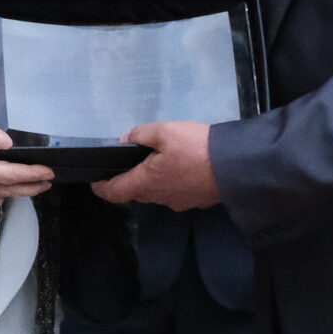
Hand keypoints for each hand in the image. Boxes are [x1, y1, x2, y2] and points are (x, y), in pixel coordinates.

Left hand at [93, 120, 220, 209]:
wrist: (237, 167)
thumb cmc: (196, 148)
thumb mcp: (165, 131)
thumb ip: (140, 135)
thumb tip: (124, 141)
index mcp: (146, 183)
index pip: (114, 192)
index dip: (101, 187)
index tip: (96, 180)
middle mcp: (159, 198)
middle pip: (135, 192)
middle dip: (129, 179)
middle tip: (129, 162)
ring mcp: (178, 202)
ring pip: (156, 192)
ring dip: (152, 180)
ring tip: (156, 160)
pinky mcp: (195, 201)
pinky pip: (175, 192)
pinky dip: (171, 181)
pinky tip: (179, 167)